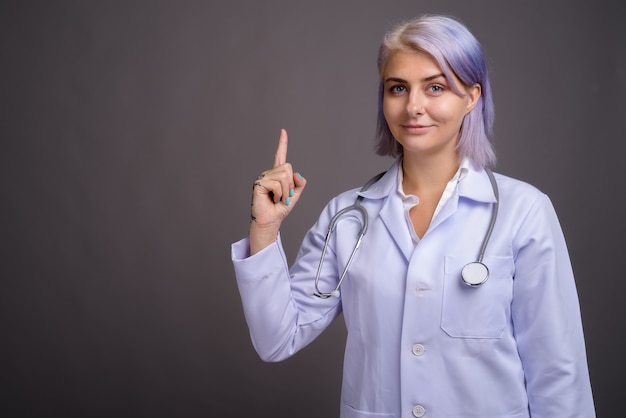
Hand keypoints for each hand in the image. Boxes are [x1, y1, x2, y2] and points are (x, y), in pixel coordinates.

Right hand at [249, 129, 306, 253]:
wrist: (271, 221)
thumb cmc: (280, 209)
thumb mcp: (294, 195)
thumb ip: (299, 183)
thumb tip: (297, 174)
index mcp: (277, 174)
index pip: (280, 156)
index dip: (282, 143)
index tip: (283, 131)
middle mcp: (269, 173)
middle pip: (288, 168)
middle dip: (290, 184)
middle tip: (284, 196)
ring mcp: (263, 177)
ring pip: (283, 175)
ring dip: (285, 191)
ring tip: (278, 198)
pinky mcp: (259, 183)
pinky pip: (276, 183)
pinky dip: (279, 194)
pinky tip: (273, 199)